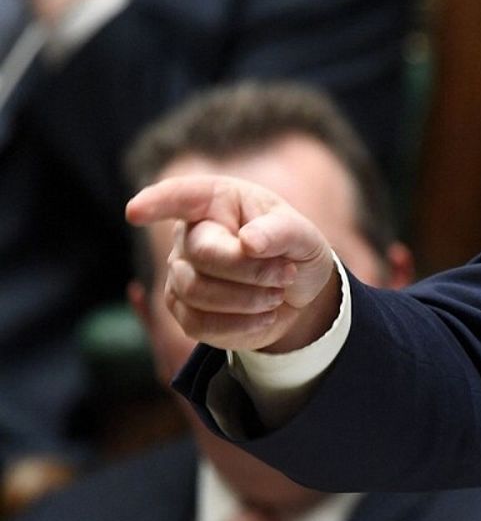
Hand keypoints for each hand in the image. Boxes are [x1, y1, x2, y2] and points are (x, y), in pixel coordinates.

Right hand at [126, 175, 340, 353]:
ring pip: (198, 292)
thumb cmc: (293, 249)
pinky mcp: (182, 311)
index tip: (136, 212)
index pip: (181, 196)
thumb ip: (282, 231)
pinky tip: (264, 315)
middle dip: (252, 270)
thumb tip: (249, 241)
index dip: (157, 203)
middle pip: (203, 255)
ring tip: (277, 293)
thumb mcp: (304, 234)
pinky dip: (241, 324)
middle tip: (285, 274)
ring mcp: (180, 273)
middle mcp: (189, 234)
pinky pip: (199, 324)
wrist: (294, 292)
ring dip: (249, 298)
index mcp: (217, 201)